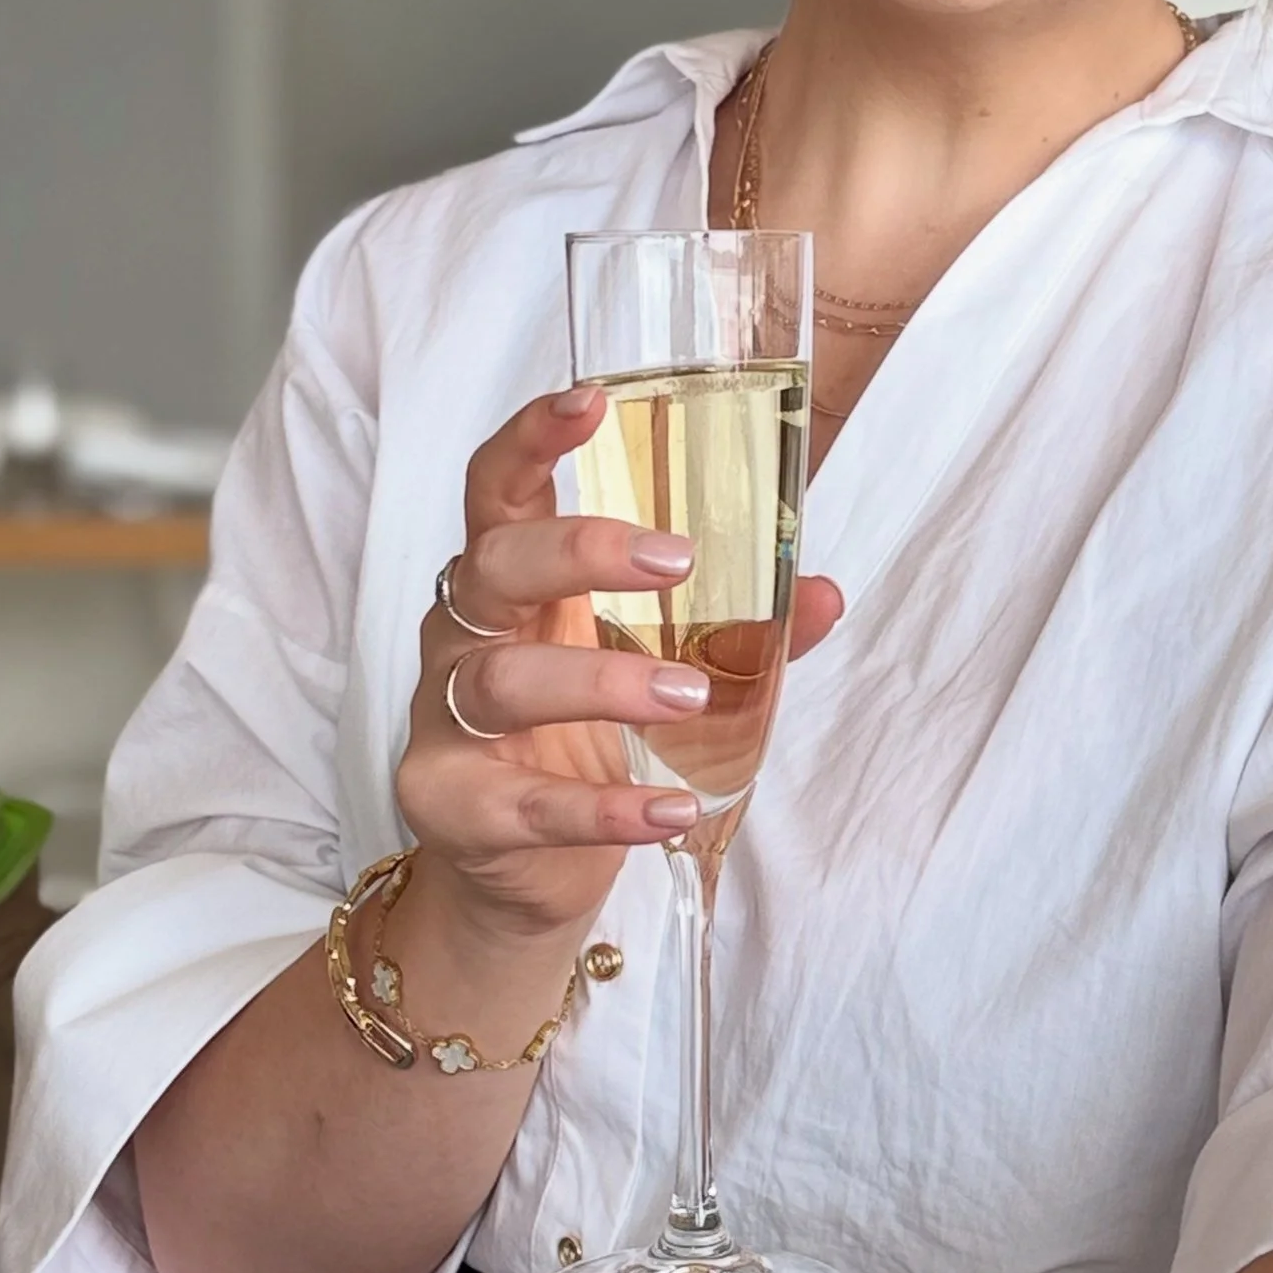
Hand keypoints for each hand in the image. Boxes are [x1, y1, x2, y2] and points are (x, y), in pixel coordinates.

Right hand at [396, 385, 841, 945]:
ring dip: (605, 683)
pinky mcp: (452, 807)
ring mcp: (446, 723)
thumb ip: (738, 629)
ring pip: (503, 683)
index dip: (532, 438)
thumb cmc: (580, 740)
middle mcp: (464, 637)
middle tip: (679, 561)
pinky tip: (669, 810)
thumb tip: (826, 592)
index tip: (589, 400)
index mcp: (513, 583)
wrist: (518, 872)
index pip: (500, 488)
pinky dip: (603, 808)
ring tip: (692, 695)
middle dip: (582, 552)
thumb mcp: (659, 666)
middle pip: (494, 565)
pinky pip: (523, 804)